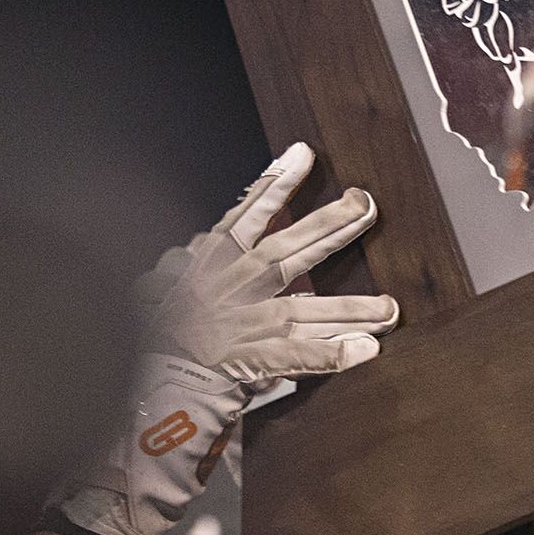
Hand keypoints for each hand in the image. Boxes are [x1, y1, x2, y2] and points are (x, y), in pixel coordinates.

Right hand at [55, 145, 398, 534]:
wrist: (140, 380)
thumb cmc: (152, 335)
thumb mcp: (163, 289)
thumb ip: (185, 267)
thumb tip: (187, 249)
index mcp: (212, 264)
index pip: (248, 214)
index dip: (276, 184)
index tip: (305, 153)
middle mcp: (235, 286)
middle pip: (292, 249)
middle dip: (332, 226)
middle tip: (369, 204)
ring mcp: (248, 322)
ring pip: (309, 309)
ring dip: (352, 308)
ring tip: (392, 308)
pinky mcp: (256, 360)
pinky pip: (302, 359)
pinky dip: (333, 355)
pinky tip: (367, 351)